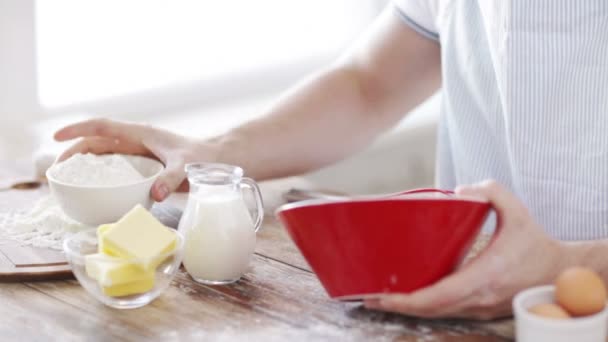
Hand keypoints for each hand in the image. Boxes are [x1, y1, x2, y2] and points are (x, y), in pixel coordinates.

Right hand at [54, 118, 214, 201]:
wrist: (218, 161)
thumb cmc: (203, 158)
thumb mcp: (186, 167)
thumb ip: (171, 179)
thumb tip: (155, 195)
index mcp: (140, 134)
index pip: (102, 126)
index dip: (77, 130)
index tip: (56, 137)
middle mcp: (136, 141)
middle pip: (96, 142)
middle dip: (74, 153)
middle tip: (56, 172)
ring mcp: (138, 154)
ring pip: (104, 156)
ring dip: (84, 166)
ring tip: (66, 182)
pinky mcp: (143, 167)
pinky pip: (116, 170)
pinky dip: (101, 177)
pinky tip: (93, 192)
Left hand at [364, 180, 567, 319]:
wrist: (559, 271)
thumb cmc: (536, 244)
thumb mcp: (517, 211)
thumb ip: (491, 192)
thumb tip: (460, 191)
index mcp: (486, 275)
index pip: (440, 295)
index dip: (408, 299)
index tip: (383, 295)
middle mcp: (480, 298)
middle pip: (431, 310)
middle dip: (397, 306)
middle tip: (368, 296)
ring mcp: (480, 307)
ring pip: (437, 314)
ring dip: (407, 309)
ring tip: (378, 298)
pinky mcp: (480, 309)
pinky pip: (447, 311)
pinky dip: (424, 307)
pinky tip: (406, 298)